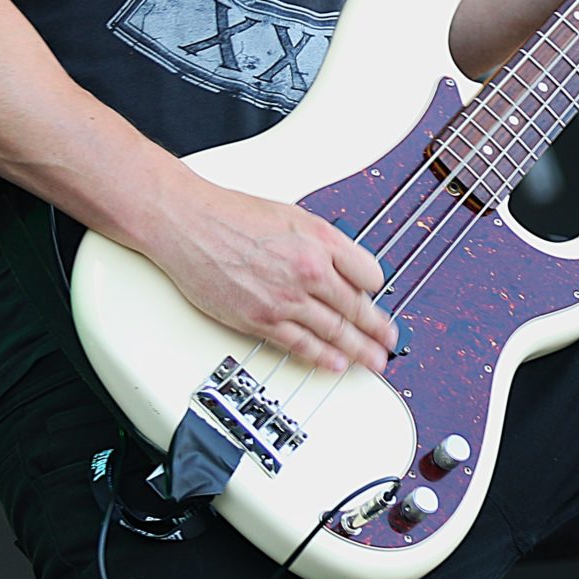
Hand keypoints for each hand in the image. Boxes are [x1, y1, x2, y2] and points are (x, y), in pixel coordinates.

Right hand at [139, 178, 400, 373]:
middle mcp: (309, 269)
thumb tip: (339, 266)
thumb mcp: (291, 215)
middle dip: (378, 330)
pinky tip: (335, 364)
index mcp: (320, 240)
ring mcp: (285, 298)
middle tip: (390, 343)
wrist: (189, 223)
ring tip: (373, 362)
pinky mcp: (261, 319)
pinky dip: (322, 358)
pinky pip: (301, 345)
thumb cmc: (231, 214)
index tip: (378, 299)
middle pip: (357, 308)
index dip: (376, 289)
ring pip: (335, 332)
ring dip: (359, 351)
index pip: (369, 274)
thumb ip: (320, 242)